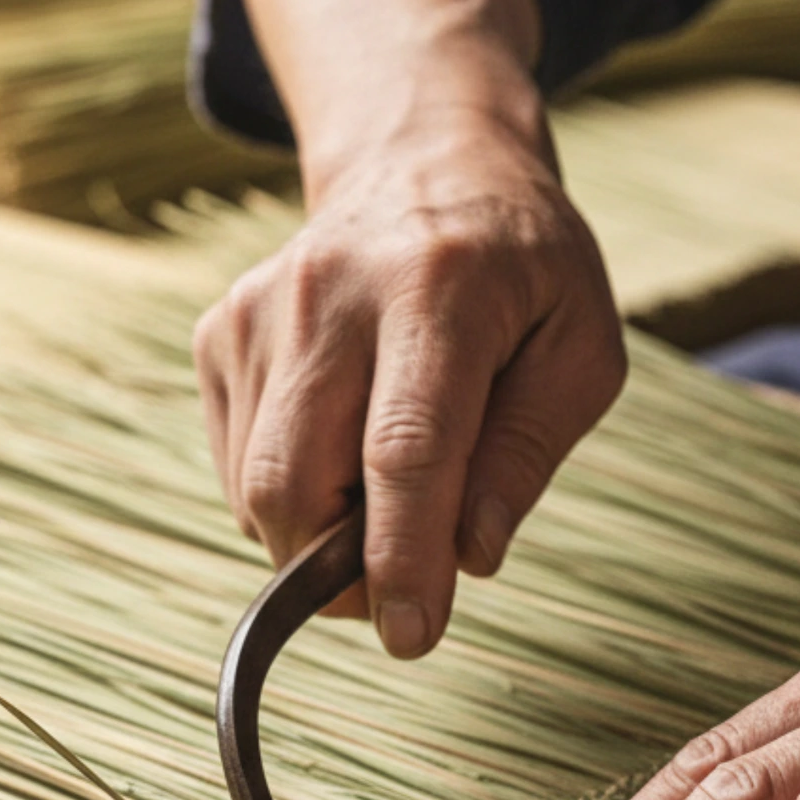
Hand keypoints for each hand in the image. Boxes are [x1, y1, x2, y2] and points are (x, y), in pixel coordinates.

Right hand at [194, 0, 625, 655]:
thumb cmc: (523, 273)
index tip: (412, 637)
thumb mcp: (579, 349)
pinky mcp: (220, 334)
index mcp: (439, 290)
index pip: (402, 450)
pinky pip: (239, 468)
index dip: (401, 558)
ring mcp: (260, 311)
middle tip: (403, 588)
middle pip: (299, 482)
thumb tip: (470, 557)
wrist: (423, 163)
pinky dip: (291, 497)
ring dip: (318, 538)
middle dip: (342, 570)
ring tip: (385, 500)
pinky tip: (343, 447)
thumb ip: (526, 453)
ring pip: (258, 489)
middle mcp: (330, 294)